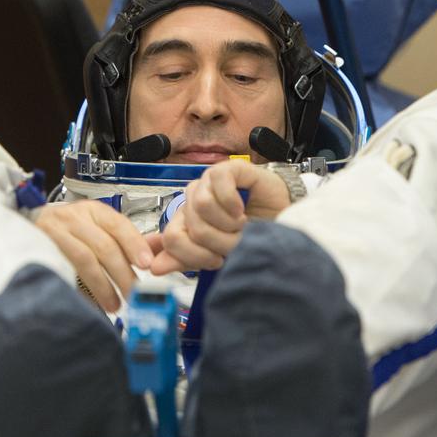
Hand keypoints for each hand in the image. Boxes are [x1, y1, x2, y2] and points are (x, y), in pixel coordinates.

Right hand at [35, 201, 153, 312]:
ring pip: (84, 260)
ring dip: (103, 286)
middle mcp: (73, 218)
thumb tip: (151, 258)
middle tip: (135, 293)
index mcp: (93, 211)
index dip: (133, 244)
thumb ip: (121, 240)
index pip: (117, 224)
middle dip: (122, 273)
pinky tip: (90, 302)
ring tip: (115, 304)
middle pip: (104, 245)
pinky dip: (80, 289)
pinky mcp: (40, 250)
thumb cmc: (68, 229)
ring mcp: (54, 233)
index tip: (146, 264)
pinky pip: (64, 271)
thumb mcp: (95, 226)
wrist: (28, 224)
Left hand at [150, 160, 291, 274]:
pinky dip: (232, 202)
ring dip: (228, 222)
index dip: (195, 255)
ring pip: (201, 205)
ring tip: (241, 223)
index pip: (172, 239)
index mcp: (185, 221)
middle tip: (236, 240)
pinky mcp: (226, 169)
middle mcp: (192, 201)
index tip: (217, 260)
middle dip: (219, 241)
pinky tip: (241, 208)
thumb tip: (154, 268)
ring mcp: (207, 183)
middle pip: (191, 226)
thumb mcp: (219, 255)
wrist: (282, 217)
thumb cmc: (251, 235)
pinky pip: (217, 183)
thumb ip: (185, 259)